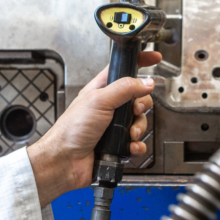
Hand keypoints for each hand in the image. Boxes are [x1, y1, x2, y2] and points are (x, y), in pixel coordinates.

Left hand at [27, 51, 161, 205]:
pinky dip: (137, 146)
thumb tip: (145, 82)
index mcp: (102, 91)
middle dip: (142, 105)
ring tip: (129, 134)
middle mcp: (109, 107)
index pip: (124, 70)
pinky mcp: (118, 145)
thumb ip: (124, 88)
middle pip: (138, 98)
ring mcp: (114, 127)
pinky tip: (130, 147)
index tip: (154, 58)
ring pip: (140, 122)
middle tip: (135, 109)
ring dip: (139, 128)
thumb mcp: (98, 100)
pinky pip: (137, 143)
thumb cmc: (71, 130)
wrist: (65, 161)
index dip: (139, 62)